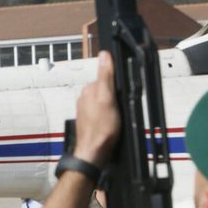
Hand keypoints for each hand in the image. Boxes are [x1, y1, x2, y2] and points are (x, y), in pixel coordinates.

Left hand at [73, 52, 120, 168]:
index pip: (106, 77)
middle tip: (121, 108)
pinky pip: (102, 113)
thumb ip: (106, 76)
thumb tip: (105, 55)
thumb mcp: (108, 99)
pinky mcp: (89, 120)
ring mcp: (86, 110)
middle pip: (106, 89)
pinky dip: (109, 116)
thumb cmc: (101, 129)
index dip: (118, 84)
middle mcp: (85, 98)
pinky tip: (112, 124)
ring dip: (113, 107)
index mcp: (89, 90)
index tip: (123, 94)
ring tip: (117, 118)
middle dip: (115, 96)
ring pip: (104, 102)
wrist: (93, 152)